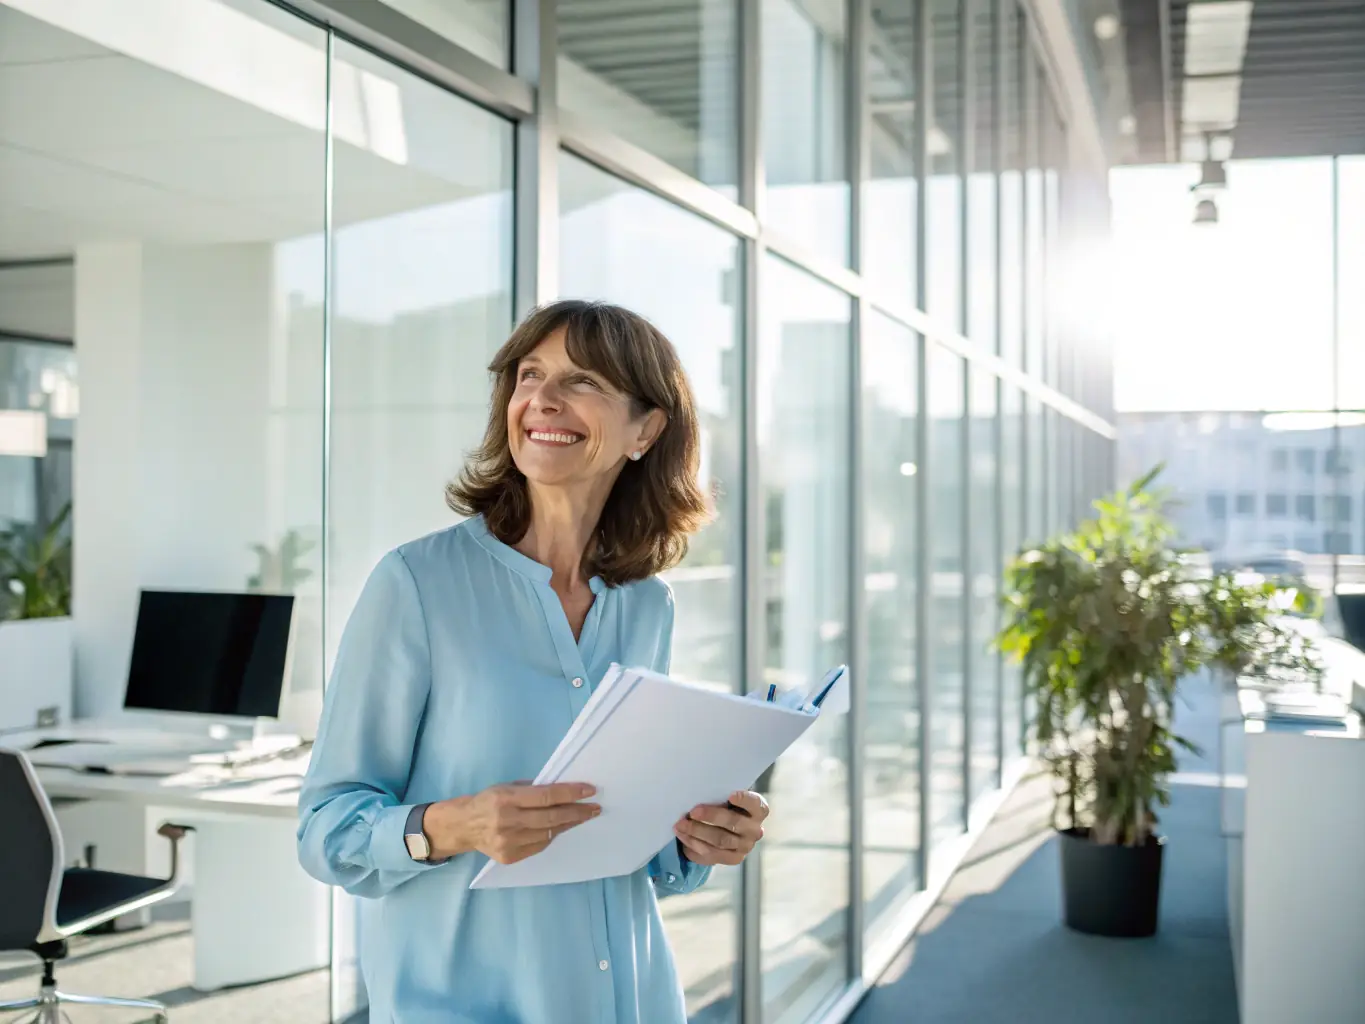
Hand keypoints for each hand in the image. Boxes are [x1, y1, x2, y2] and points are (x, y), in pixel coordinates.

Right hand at [423, 782, 599, 863]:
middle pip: (551, 817)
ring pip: (548, 833)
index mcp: (506, 799)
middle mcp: (507, 821)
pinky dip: (552, 835)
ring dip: (568, 824)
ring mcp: (508, 842)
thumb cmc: (488, 801)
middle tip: (595, 808)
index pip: (546, 796)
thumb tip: (563, 790)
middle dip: (577, 812)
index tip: (590, 790)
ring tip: (584, 816)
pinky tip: (561, 827)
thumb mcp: (506, 786)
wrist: (464, 826)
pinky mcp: (510, 857)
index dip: (571, 793)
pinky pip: (539, 845)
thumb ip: (532, 789)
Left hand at [673, 790, 768, 866]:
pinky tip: (682, 835)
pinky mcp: (732, 859)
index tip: (731, 795)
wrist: (724, 829)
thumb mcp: (726, 798)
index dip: (745, 800)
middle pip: (734, 823)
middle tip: (693, 812)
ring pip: (720, 840)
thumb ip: (719, 796)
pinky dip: (693, 843)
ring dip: (697, 832)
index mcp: (758, 810)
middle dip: (711, 817)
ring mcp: (745, 847)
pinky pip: (711, 853)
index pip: (757, 804)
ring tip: (680, 824)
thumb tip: (700, 793)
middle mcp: (754, 830)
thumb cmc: (724, 806)